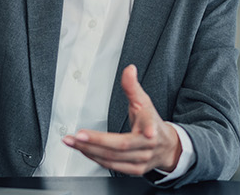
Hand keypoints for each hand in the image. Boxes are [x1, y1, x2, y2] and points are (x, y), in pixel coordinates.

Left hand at [62, 65, 180, 174]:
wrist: (167, 147)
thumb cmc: (151, 122)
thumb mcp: (145, 102)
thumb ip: (133, 87)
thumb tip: (129, 69)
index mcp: (152, 128)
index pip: (148, 130)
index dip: (147, 129)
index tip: (147, 132)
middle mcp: (147, 147)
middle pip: (121, 147)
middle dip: (96, 142)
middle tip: (76, 136)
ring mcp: (141, 161)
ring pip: (113, 158)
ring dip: (90, 151)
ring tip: (73, 142)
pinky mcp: (134, 170)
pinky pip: (112, 166)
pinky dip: (95, 158)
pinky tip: (84, 150)